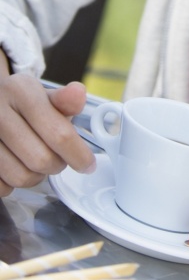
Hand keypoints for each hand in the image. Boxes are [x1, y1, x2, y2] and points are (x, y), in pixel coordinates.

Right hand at [0, 74, 94, 194]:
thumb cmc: (21, 102)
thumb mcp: (42, 94)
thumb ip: (64, 100)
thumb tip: (79, 94)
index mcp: (21, 92)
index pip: (58, 133)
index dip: (78, 154)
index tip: (88, 165)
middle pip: (41, 159)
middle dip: (57, 164)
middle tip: (59, 159)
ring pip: (21, 177)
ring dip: (36, 176)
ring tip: (36, 160)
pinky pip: (2, 187)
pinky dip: (13, 183)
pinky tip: (16, 166)